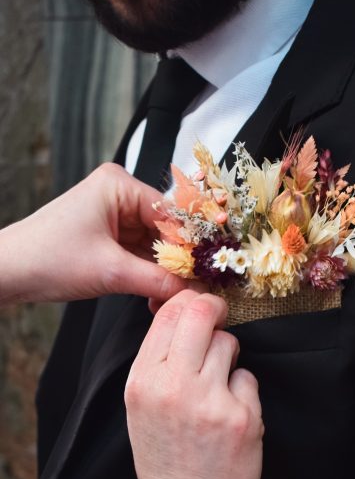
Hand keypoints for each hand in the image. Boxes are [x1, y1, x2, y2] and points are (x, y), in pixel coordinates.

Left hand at [0, 163, 185, 304]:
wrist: (8, 272)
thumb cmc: (47, 258)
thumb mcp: (110, 271)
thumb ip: (157, 280)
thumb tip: (193, 290)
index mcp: (118, 184)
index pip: (171, 213)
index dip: (191, 243)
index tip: (210, 268)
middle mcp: (118, 193)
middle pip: (164, 228)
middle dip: (177, 260)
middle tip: (198, 286)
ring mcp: (113, 213)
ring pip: (153, 242)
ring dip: (164, 269)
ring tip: (178, 294)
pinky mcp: (107, 233)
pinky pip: (139, 250)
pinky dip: (148, 271)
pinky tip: (160, 291)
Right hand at [125, 290, 263, 478]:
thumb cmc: (163, 452)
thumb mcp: (141, 402)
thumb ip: (159, 357)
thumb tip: (185, 310)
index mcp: (143, 381)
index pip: (168, 314)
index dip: (189, 302)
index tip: (200, 308)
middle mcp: (173, 387)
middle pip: (201, 314)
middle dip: (214, 309)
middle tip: (219, 316)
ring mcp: (210, 402)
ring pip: (229, 342)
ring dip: (227, 355)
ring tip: (217, 384)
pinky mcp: (242, 417)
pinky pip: (248, 377)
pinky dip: (241, 389)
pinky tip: (229, 412)